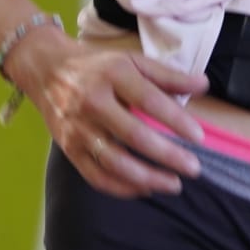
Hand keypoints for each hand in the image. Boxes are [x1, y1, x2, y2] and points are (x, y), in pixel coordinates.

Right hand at [3, 28, 209, 198]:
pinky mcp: (69, 148)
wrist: (45, 69)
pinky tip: (145, 189)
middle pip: (133, 135)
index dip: (175, 120)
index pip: (149, 100)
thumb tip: (204, 85)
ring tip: (173, 184)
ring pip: (114, 162)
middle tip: (193, 168)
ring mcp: (79, 128)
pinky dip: (121, 188)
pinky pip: (96, 176)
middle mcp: (93, 102)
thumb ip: (167, 75)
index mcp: (113, 75)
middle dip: (167, 155)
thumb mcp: (131, 60)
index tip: (199, 137)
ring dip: (147, 178)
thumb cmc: (97, 65)